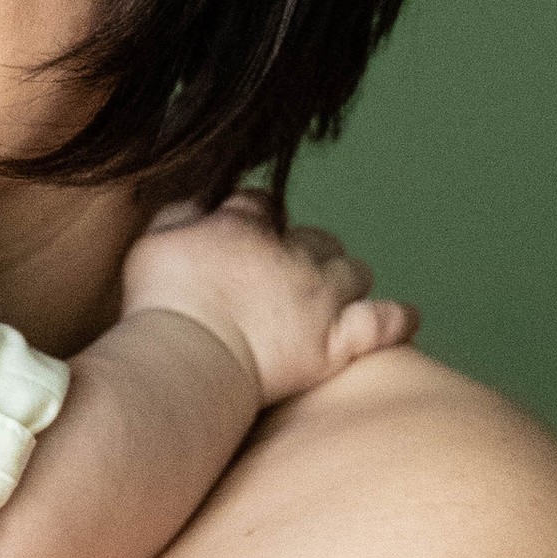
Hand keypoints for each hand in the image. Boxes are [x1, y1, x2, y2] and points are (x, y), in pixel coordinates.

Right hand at [119, 193, 416, 410]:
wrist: (185, 362)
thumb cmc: (159, 306)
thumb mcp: (153, 240)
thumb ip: (182, 211)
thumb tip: (204, 195)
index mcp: (246, 225)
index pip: (263, 205)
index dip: (257, 221)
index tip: (246, 241)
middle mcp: (292, 253)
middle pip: (316, 238)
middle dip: (305, 252)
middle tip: (281, 282)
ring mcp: (320, 298)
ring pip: (354, 271)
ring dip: (343, 280)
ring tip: (327, 301)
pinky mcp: (336, 342)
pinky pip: (384, 322)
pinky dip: (396, 319)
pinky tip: (403, 319)